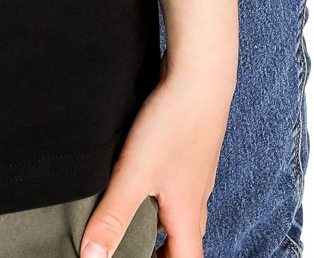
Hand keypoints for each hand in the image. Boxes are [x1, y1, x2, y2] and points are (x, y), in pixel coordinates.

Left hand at [80, 66, 232, 257]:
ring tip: (135, 213)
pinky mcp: (190, 144)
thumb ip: (112, 217)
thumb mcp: (135, 174)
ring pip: (183, 206)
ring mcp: (196, 168)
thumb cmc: (174, 124)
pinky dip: (162, 187)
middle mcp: (197, 194)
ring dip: (162, 217)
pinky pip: (179, 178)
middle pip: (186, 237)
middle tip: (137, 249)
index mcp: (187, 212)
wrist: (201, 73)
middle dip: (165, 250)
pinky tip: (144, 169)